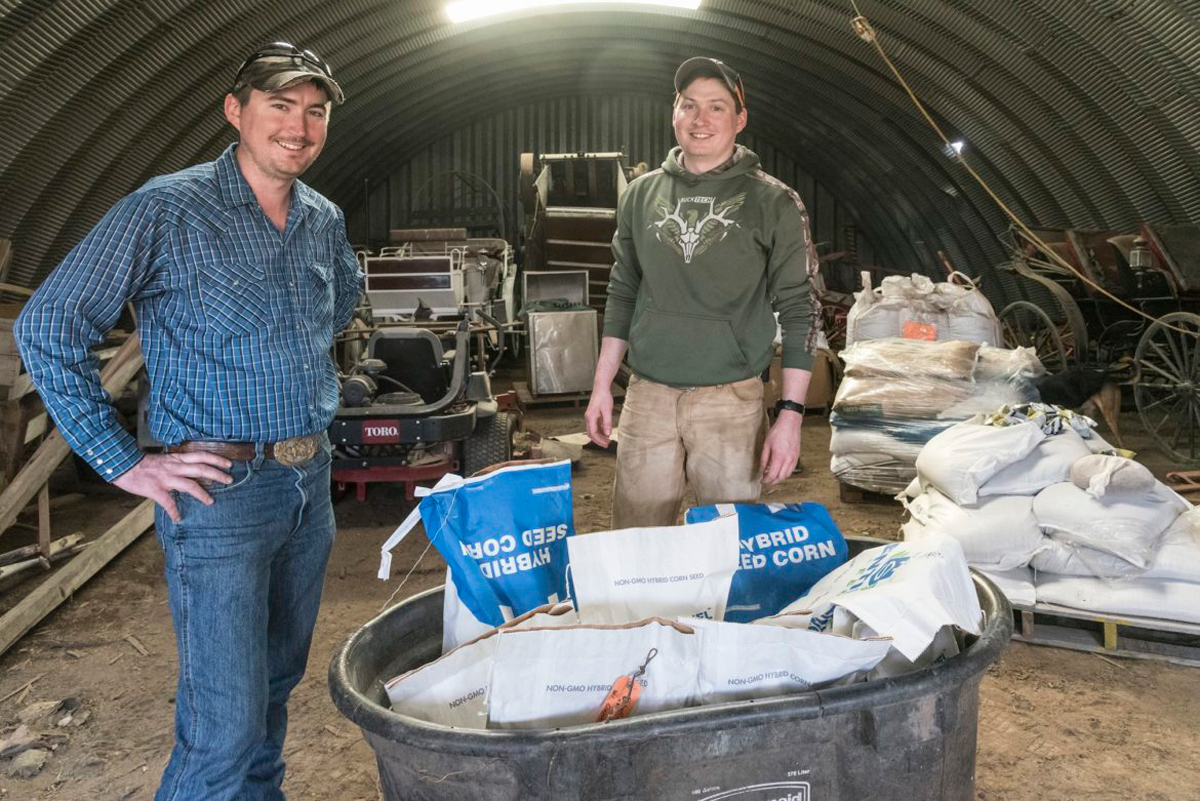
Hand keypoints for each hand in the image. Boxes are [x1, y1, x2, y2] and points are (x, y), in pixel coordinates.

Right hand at [112, 452, 233, 521]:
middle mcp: (174, 467)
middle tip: (230, 480)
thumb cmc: (142, 463)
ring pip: (190, 485)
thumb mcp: (164, 459)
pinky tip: (178, 518)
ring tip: (211, 501)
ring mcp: (166, 478)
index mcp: (177, 459)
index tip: (229, 463)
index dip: (216, 459)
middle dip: (218, 474)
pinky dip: (174, 511)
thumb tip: (190, 471)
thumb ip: (177, 464)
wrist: (123, 463)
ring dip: (202, 494)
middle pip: (201, 469)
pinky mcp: (156, 489)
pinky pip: (168, 502)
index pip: (201, 455)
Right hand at [585, 388, 614, 446]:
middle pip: (591, 433)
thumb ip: (607, 423)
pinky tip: (606, 432)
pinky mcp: (593, 414)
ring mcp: (590, 416)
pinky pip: (595, 425)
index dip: (599, 440)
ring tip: (607, 440)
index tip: (606, 444)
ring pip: (593, 430)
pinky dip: (600, 430)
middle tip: (607, 444)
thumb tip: (608, 434)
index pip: (593, 433)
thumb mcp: (607, 411)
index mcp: (590, 418)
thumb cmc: (604, 397)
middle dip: (598, 440)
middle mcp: (588, 418)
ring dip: (599, 436)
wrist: (601, 387)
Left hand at [760, 411, 801, 486]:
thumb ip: (764, 459)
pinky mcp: (797, 457)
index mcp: (779, 456)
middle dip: (772, 482)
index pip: (772, 475)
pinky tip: (779, 472)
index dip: (766, 480)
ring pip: (787, 475)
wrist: (790, 423)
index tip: (761, 481)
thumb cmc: (777, 432)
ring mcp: (794, 458)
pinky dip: (785, 474)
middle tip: (765, 482)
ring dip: (779, 479)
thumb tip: (762, 469)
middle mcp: (788, 459)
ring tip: (771, 478)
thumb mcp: (766, 444)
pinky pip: (791, 470)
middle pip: (780, 477)